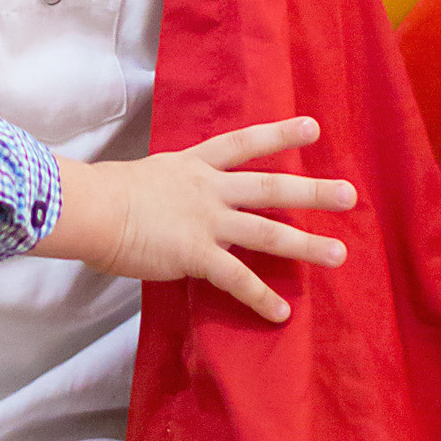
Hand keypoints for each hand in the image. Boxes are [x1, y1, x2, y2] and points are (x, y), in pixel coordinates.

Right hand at [37, 116, 354, 323]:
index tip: (313, 127)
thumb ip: (169, 189)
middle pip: (270, 186)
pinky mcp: (196, 254)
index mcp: (194, 166)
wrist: (90, 207)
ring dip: (306, 245)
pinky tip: (281, 313)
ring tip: (339, 255)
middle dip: (312, 190)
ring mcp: (205, 221)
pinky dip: (261, 298)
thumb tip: (169, 203)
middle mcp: (207, 189)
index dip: (279, 135)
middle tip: (350, 194)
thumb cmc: (105, 193)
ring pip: (267, 231)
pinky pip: (237, 278)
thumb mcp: (146, 178)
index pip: (244, 144)